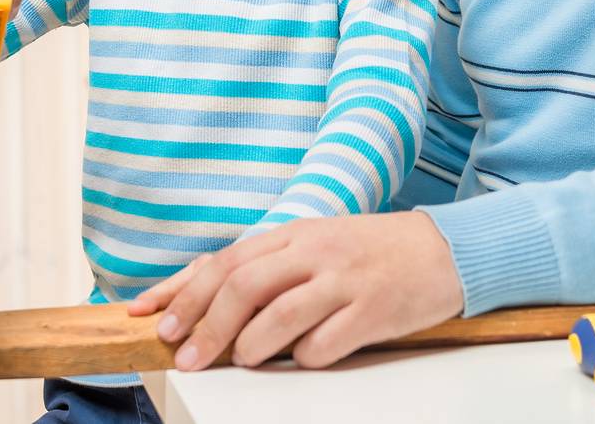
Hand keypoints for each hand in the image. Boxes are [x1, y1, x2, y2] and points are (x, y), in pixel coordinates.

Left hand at [127, 210, 463, 370]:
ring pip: (279, 314)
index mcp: (295, 234)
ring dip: (249, 345)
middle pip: (244, 285)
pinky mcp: (372, 311)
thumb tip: (205, 296)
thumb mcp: (315, 244)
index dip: (183, 290)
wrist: (443, 250)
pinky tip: (304, 357)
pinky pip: (325, 343)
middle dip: (205, 324)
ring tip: (240, 360)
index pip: (226, 260)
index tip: (151, 316)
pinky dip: (305, 357)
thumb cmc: (370, 253)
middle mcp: (315, 252)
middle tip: (185, 355)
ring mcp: (344, 281)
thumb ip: (268, 266)